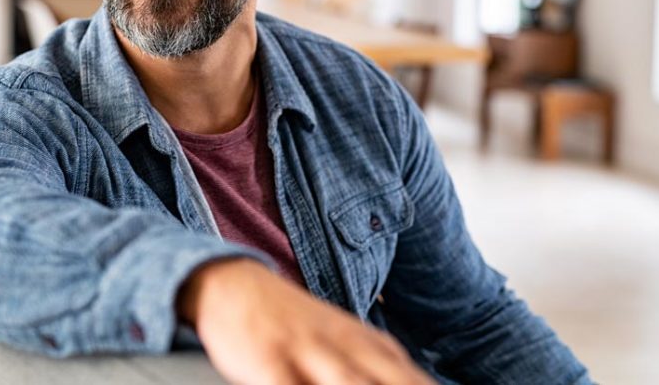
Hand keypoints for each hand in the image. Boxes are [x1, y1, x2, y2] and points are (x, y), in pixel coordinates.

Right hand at [177, 259, 437, 384]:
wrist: (233, 285)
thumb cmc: (294, 327)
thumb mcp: (347, 344)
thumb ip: (384, 369)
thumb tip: (425, 382)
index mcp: (371, 347)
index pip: (418, 382)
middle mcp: (348, 349)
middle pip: (396, 382)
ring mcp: (310, 354)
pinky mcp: (271, 363)